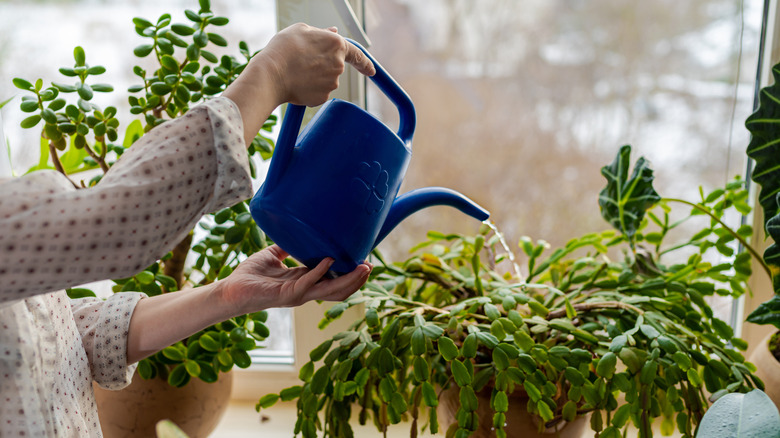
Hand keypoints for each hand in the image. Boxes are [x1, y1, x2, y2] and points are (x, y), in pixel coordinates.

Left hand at [218, 245, 371, 312]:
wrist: (230, 290)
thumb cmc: (250, 275)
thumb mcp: (273, 255)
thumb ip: (287, 245)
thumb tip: (297, 227)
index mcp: (305, 282)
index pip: (334, 281)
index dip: (351, 274)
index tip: (366, 262)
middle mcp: (305, 291)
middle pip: (339, 290)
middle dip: (357, 280)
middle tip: (370, 266)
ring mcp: (297, 295)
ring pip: (330, 291)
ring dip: (348, 280)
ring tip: (362, 267)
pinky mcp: (286, 295)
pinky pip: (308, 284)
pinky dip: (320, 271)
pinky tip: (329, 260)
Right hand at [258, 23, 375, 106]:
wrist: (271, 74)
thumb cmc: (284, 49)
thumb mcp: (301, 30)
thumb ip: (322, 33)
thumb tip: (332, 33)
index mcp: (336, 45)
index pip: (357, 54)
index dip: (365, 63)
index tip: (371, 71)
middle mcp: (338, 65)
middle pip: (334, 67)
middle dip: (322, 66)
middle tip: (302, 62)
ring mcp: (332, 83)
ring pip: (325, 81)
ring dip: (314, 77)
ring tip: (296, 72)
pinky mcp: (323, 97)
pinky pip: (318, 93)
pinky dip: (309, 90)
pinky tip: (296, 83)